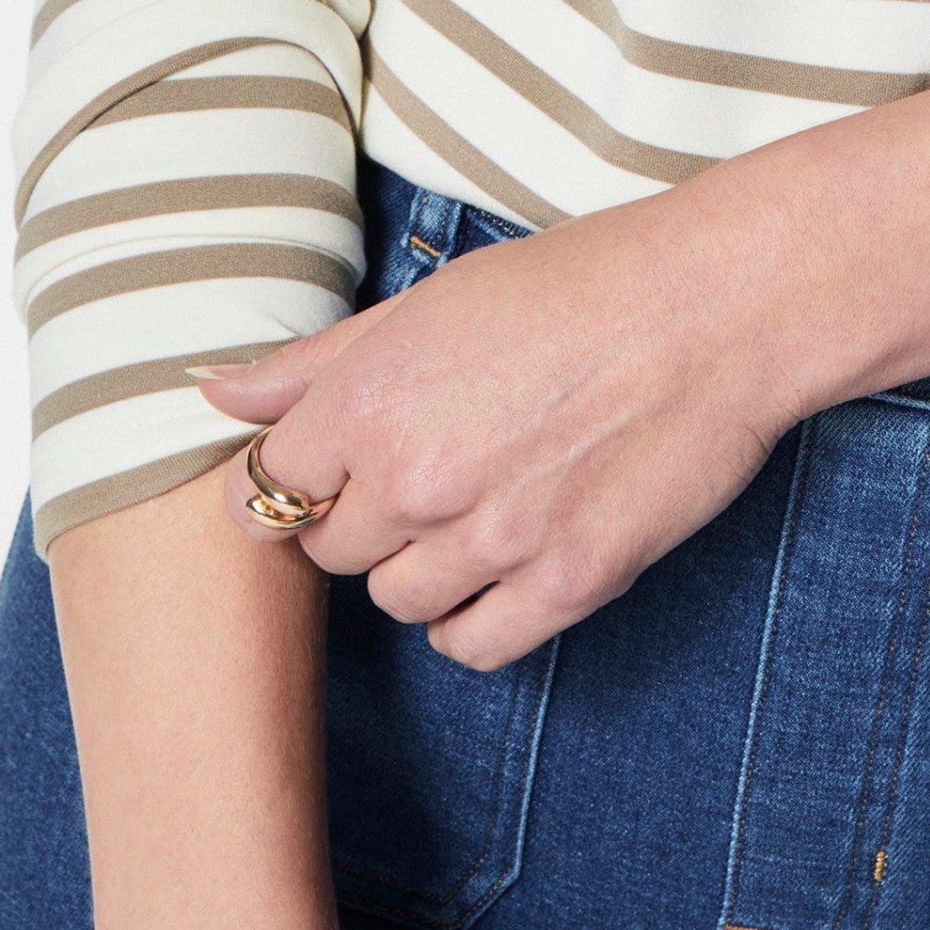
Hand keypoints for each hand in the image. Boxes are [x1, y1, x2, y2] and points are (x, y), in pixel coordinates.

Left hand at [192, 199, 789, 669]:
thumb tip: (212, 390)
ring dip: (422, 563)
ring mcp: (492, 539)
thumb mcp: (432, 302)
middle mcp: (416, 477)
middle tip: (434, 461)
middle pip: (331, 549)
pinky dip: (476, 616)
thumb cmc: (578, 284)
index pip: (269, 486)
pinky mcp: (564, 585)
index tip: (344, 459)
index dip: (305, 473)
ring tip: (483, 499)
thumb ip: (314, 361)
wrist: (717, 309)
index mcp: (371, 398)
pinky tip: (507, 560)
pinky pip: (471, 644)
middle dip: (365, 514)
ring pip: (397, 601)